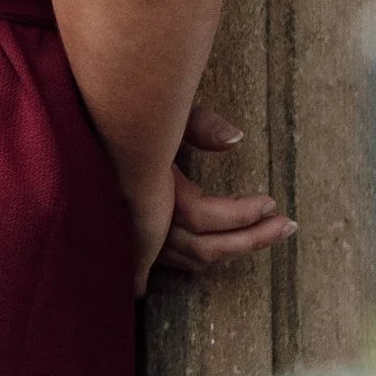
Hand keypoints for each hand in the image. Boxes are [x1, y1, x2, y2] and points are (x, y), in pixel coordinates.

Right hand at [140, 101, 294, 292]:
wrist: (88, 142)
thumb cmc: (125, 124)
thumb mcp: (159, 115)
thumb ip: (197, 123)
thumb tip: (237, 138)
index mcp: (147, 189)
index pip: (201, 216)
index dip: (240, 214)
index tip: (270, 202)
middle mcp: (140, 220)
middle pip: (204, 247)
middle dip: (251, 240)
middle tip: (287, 227)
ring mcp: (135, 237)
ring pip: (192, 259)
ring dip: (233, 251)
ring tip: (267, 235)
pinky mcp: (136, 244)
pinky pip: (177, 261)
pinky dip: (206, 257)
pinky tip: (228, 245)